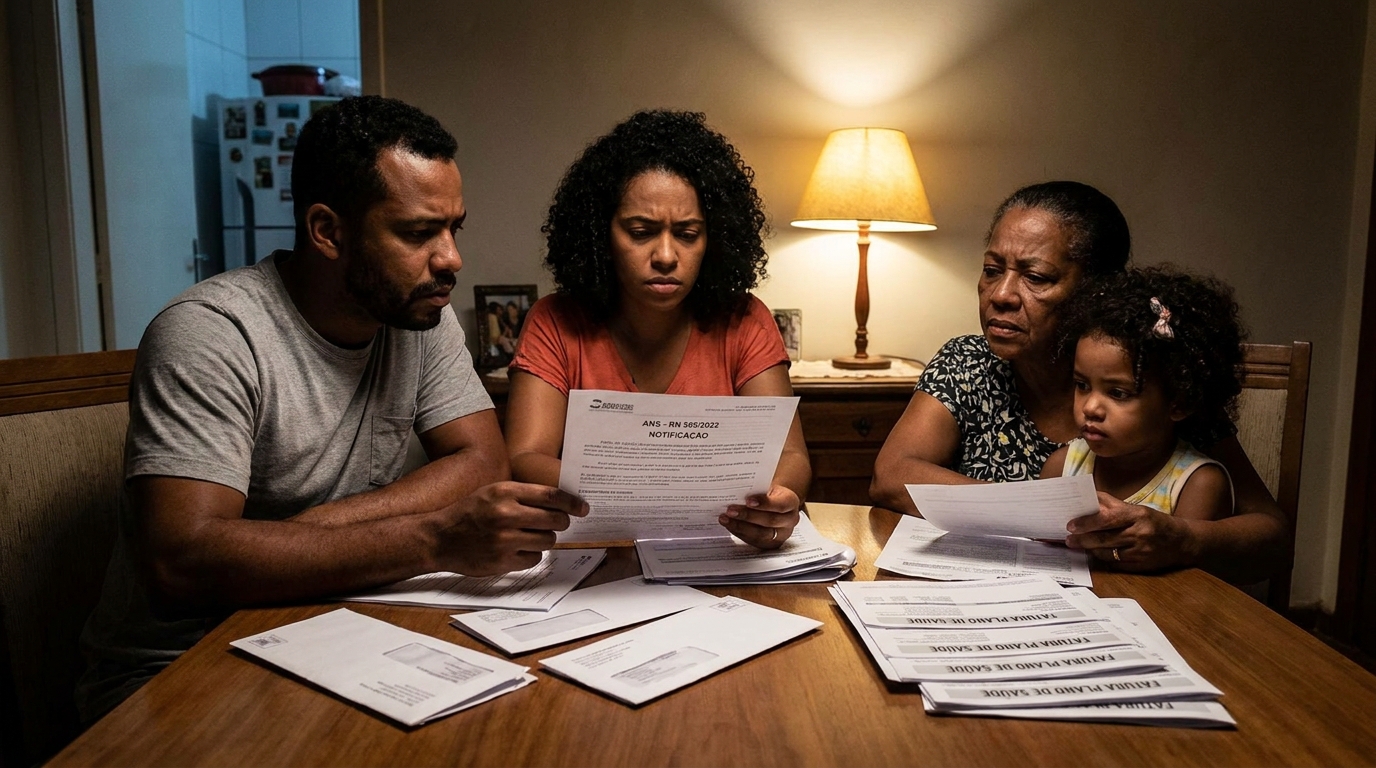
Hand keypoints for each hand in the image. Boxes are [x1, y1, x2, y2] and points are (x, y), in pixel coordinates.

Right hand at [434, 482, 587, 575]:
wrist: (439, 538)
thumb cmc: (469, 512)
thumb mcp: (492, 492)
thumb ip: (522, 494)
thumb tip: (559, 502)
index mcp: (505, 492)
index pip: (550, 495)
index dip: (571, 503)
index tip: (582, 508)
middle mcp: (506, 514)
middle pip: (554, 520)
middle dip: (561, 522)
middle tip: (557, 523)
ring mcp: (504, 540)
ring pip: (547, 541)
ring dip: (544, 539)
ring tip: (529, 535)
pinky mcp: (502, 561)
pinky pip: (534, 559)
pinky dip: (531, 555)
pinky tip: (517, 549)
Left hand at [719, 485, 800, 549]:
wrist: (774, 505)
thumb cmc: (768, 494)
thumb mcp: (767, 487)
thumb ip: (757, 490)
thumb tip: (737, 490)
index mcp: (791, 502)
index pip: (780, 505)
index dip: (764, 503)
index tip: (748, 500)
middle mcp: (790, 520)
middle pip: (769, 521)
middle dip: (748, 516)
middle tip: (730, 510)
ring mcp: (781, 535)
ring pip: (761, 534)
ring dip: (740, 526)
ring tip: (725, 519)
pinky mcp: (770, 544)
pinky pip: (754, 541)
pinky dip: (739, 533)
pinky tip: (729, 525)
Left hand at [1064, 492, 1192, 571]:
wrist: (1183, 542)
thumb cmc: (1154, 522)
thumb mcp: (1137, 509)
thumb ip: (1112, 504)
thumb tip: (1087, 498)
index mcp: (1138, 515)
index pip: (1107, 518)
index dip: (1087, 522)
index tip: (1071, 525)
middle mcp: (1140, 533)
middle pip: (1104, 538)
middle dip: (1083, 539)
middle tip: (1068, 539)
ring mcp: (1141, 552)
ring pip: (1108, 553)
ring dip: (1090, 550)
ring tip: (1077, 545)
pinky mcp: (1141, 566)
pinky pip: (1116, 564)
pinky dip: (1104, 558)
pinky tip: (1095, 554)